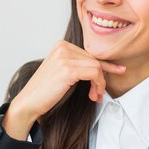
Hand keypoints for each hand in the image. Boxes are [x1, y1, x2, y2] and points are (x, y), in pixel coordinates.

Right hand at [3, 40, 125, 139]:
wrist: (29, 102)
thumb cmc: (46, 91)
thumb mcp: (64, 73)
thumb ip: (79, 66)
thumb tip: (103, 67)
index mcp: (61, 45)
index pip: (90, 54)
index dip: (105, 65)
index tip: (119, 71)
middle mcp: (63, 47)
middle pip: (94, 60)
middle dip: (101, 79)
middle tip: (99, 94)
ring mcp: (64, 57)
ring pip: (96, 67)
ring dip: (100, 84)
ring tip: (95, 96)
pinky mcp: (67, 69)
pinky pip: (94, 73)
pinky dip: (97, 85)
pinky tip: (93, 95)